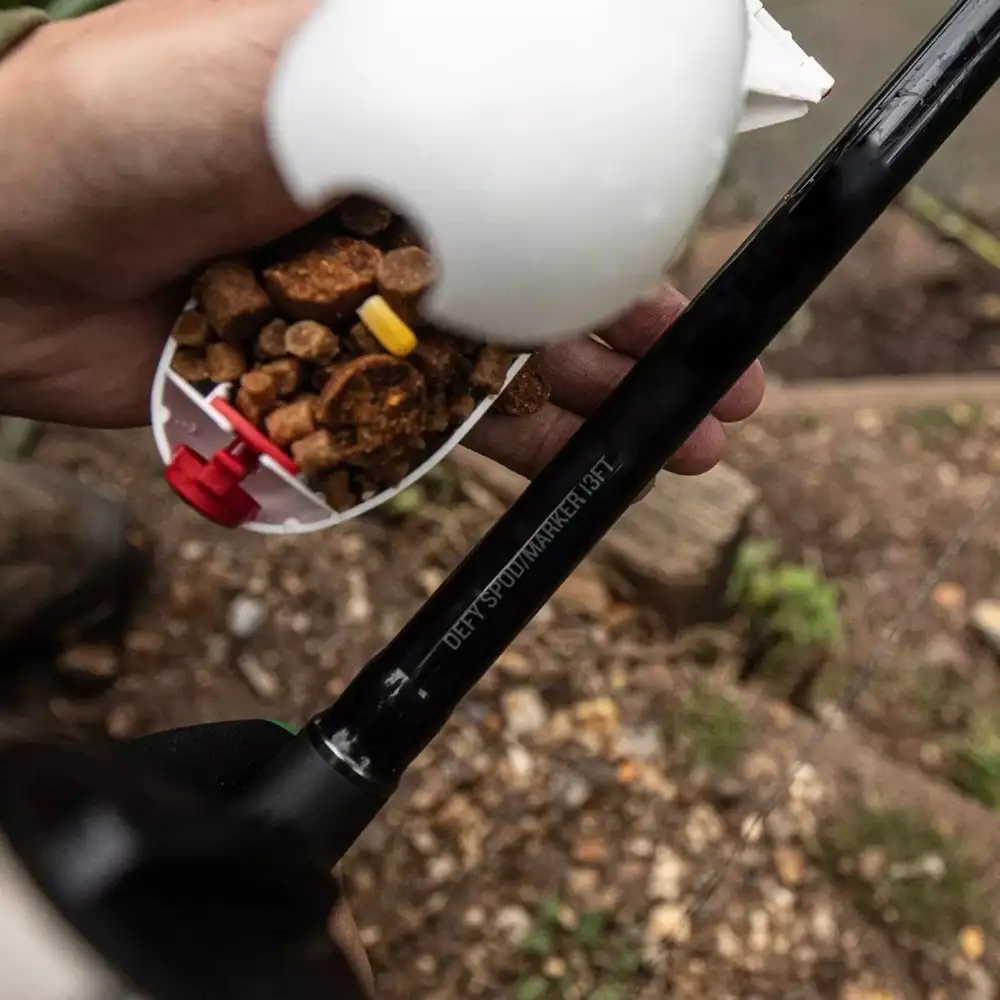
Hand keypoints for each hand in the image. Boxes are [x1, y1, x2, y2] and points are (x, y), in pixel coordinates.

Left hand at [0, 0, 762, 476]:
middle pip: (551, 276)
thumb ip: (393, 93)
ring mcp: (371, 304)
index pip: (553, 170)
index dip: (636, 222)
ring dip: (602, 403)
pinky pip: (439, 421)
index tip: (705, 261)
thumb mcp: (268, 68)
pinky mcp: (334, 381)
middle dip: (646, 336)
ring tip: (689, 442)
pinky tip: (582, 465)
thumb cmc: (101, 127)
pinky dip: (512, 445)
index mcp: (406, 120)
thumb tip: (532, 94)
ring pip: (512, 360)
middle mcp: (401, 211)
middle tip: (728, 387)